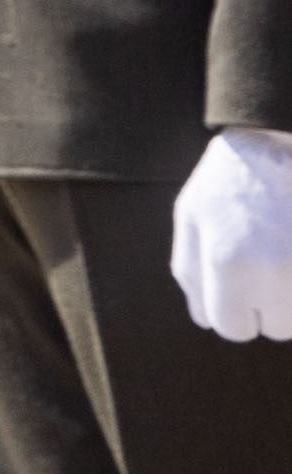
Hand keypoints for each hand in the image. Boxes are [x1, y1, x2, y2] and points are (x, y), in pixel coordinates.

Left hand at [170, 126, 291, 340]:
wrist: (281, 144)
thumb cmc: (231, 181)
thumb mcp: (191, 215)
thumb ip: (190, 271)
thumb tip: (204, 319)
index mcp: (228, 262)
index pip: (231, 328)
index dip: (234, 311)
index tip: (238, 285)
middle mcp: (273, 272)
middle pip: (272, 329)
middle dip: (268, 308)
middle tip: (266, 265)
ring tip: (284, 254)